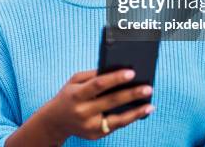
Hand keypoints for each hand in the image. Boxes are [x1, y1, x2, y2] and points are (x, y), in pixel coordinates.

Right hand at [39, 69, 153, 141]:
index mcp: (76, 94)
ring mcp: (90, 125)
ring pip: (117, 119)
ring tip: (149, 104)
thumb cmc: (69, 95)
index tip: (131, 72)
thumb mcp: (74, 81)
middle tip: (148, 87)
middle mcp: (83, 111)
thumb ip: (92, 75)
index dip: (115, 78)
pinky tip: (142, 111)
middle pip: (111, 101)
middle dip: (131, 94)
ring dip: (136, 112)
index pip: (98, 85)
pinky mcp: (96, 134)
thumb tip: (115, 70)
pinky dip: (130, 118)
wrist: (55, 121)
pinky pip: (116, 126)